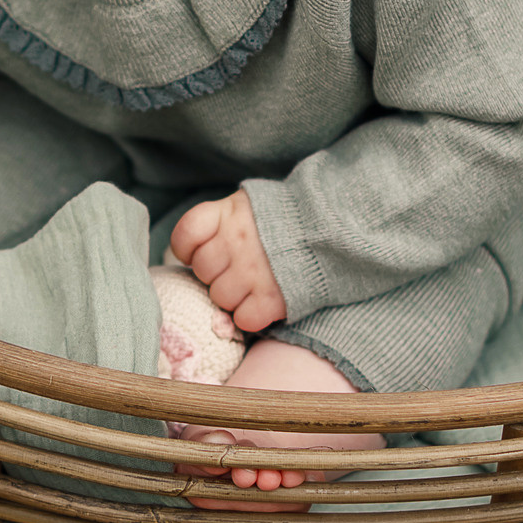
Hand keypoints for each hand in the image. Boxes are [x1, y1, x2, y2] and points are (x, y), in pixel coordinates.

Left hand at [168, 188, 285, 332]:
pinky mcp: (272, 298)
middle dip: (215, 273)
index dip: (187, 249)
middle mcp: (237, 241)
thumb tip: (189, 249)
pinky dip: (250, 316)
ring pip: (220, 297)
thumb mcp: (251, 203)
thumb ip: (221, 218)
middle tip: (238, 268)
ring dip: (233, 296)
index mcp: (229, 213)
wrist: (337, 228)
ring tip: (254, 284)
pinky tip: (262, 302)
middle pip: (201, 270)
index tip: (199, 252)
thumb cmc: (289, 218)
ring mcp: (253, 271)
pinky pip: (243, 319)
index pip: (185, 236)